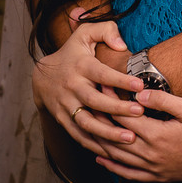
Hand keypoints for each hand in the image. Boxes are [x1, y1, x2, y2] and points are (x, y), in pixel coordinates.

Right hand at [32, 20, 144, 153]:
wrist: (41, 77)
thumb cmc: (72, 53)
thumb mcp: (84, 34)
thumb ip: (106, 30)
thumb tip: (122, 44)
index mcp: (81, 66)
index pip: (101, 73)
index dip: (120, 80)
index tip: (140, 85)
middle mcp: (72, 87)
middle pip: (94, 101)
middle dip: (117, 109)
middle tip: (139, 114)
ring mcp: (66, 106)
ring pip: (87, 123)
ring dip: (108, 133)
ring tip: (130, 139)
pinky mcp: (63, 120)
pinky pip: (79, 136)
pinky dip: (95, 145)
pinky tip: (113, 151)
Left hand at [95, 90, 181, 182]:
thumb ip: (163, 100)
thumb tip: (139, 93)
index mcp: (157, 135)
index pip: (123, 115)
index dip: (109, 99)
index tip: (100, 83)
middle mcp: (150, 155)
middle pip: (114, 136)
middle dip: (99, 117)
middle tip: (86, 101)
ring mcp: (154, 169)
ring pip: (117, 157)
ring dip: (99, 142)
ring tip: (86, 127)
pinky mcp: (159, 178)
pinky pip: (129, 175)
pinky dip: (112, 167)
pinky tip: (102, 160)